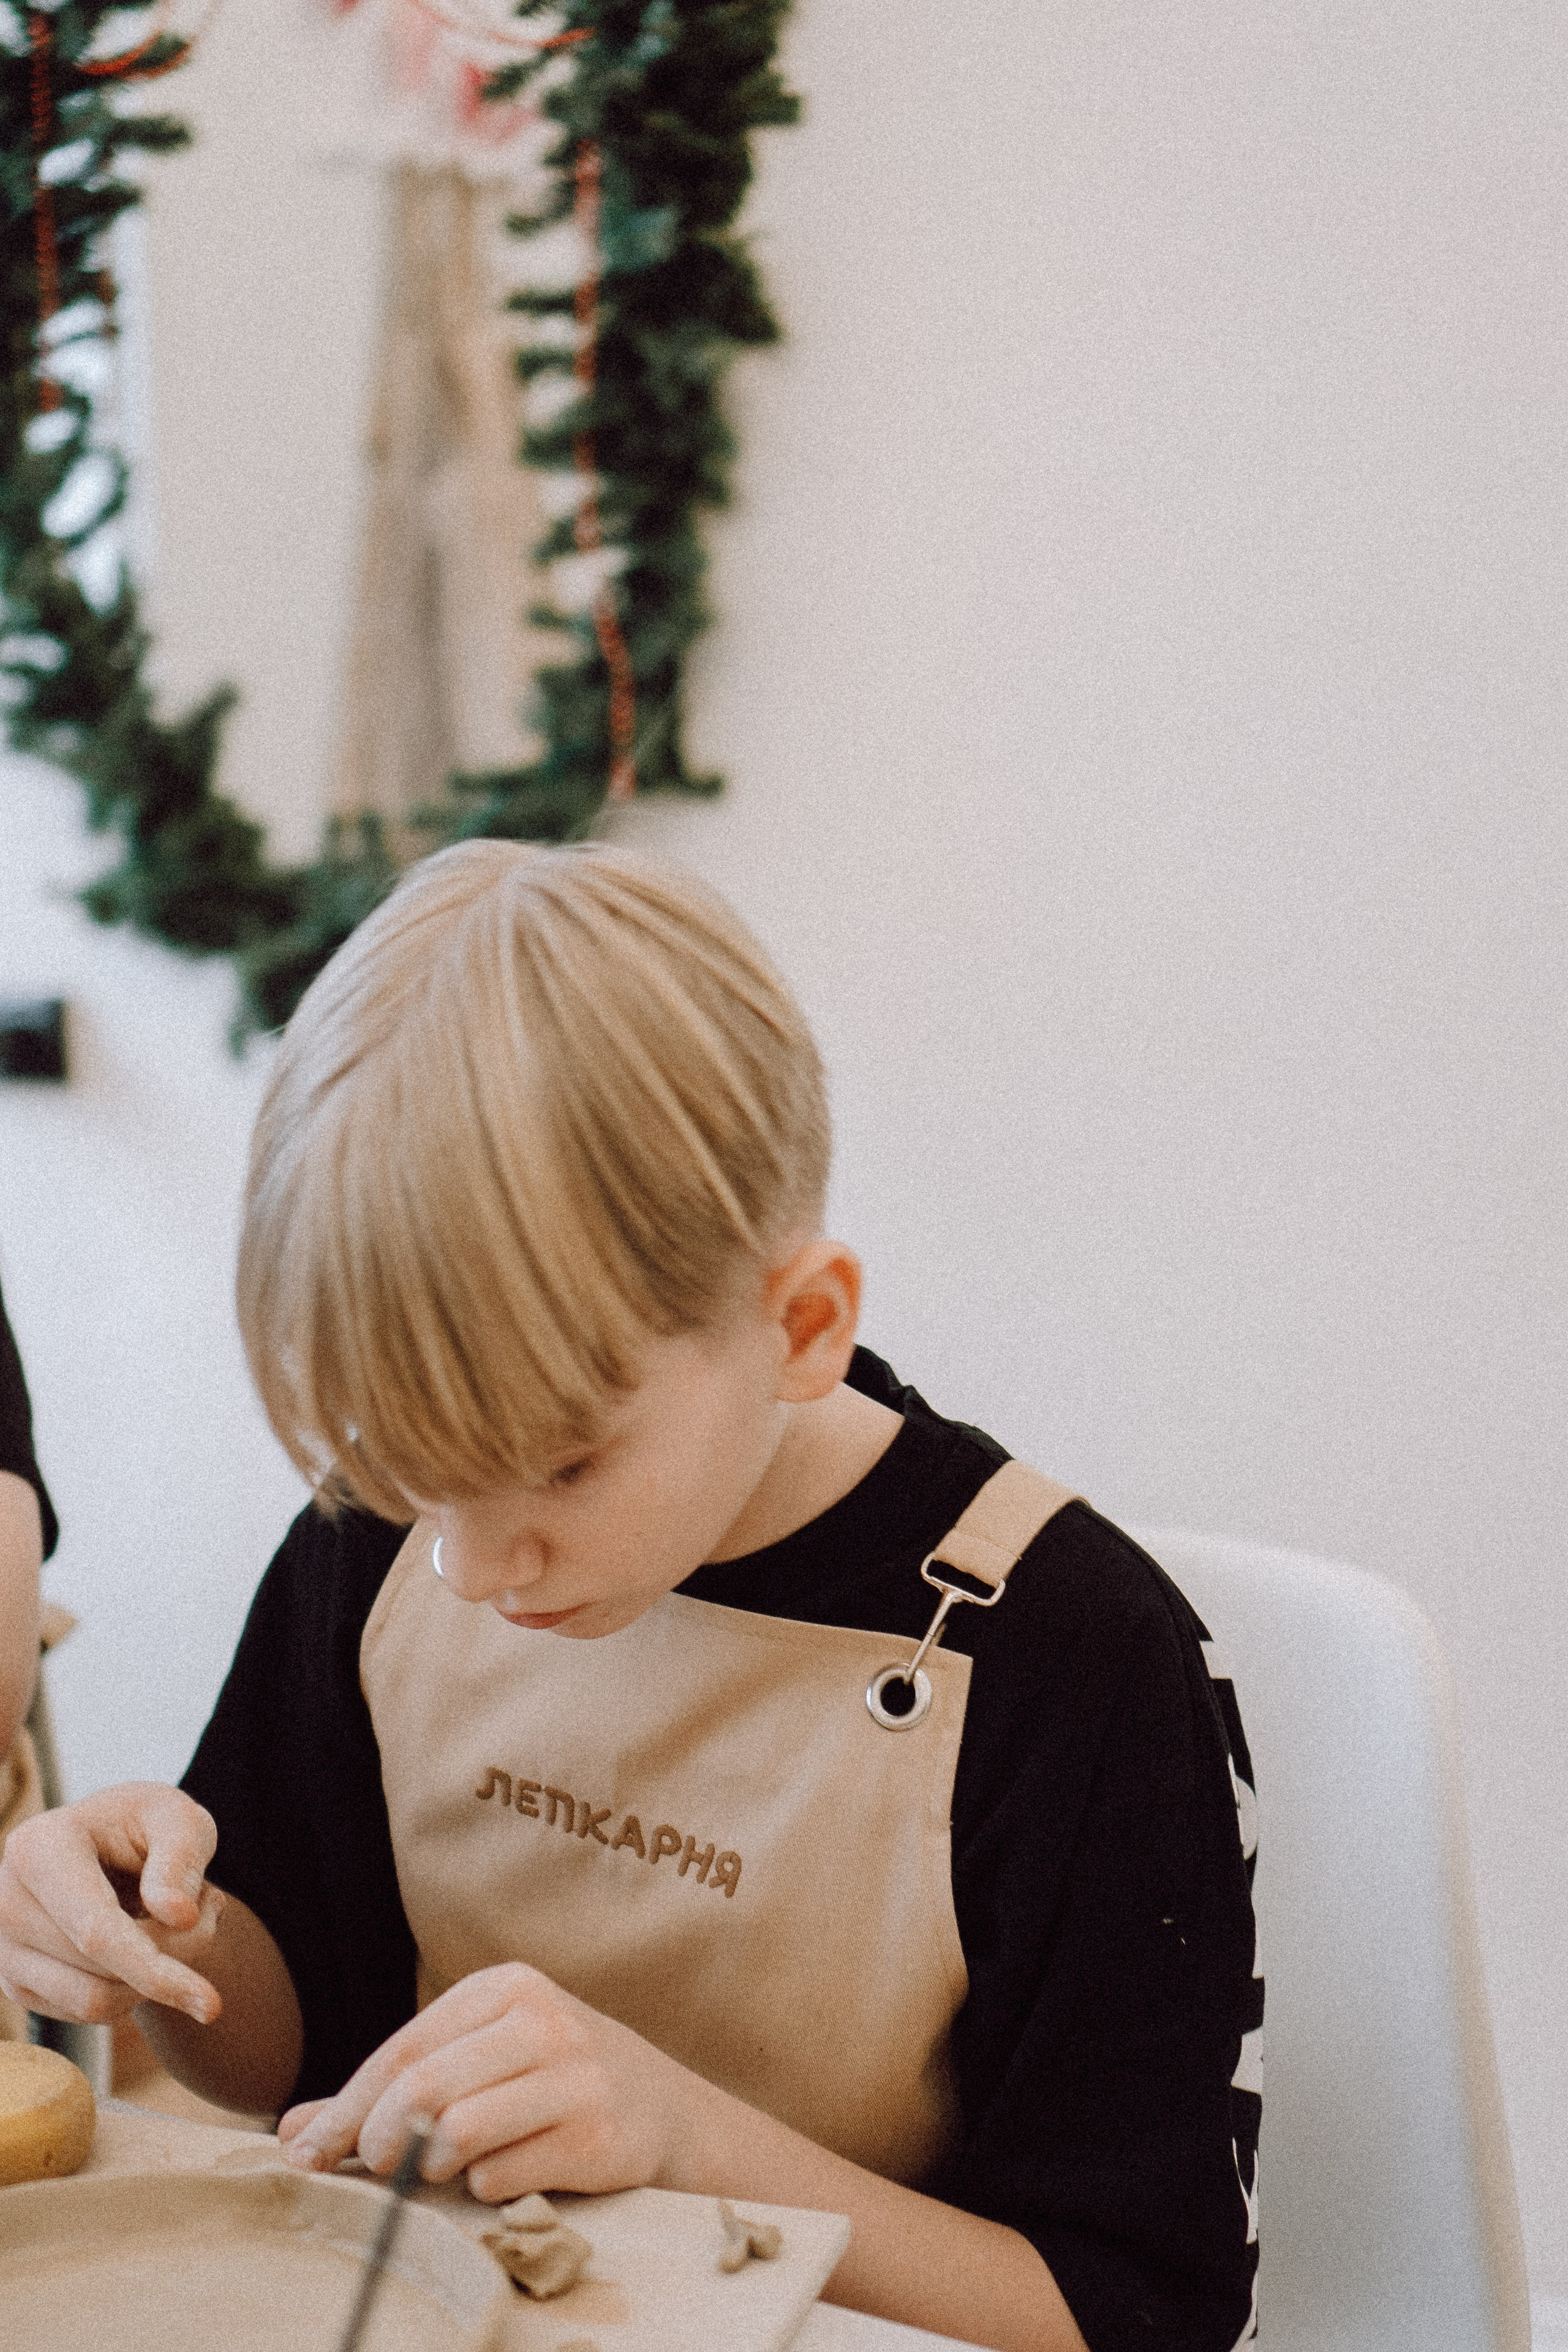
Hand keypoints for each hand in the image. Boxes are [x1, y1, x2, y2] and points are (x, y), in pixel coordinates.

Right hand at [0, 1782, 223, 2025]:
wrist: (111, 1846)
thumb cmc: (147, 1827)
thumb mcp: (178, 1818)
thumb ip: (181, 1858)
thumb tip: (177, 1916)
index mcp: (38, 1849)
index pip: (97, 1931)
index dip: (156, 1969)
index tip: (213, 2004)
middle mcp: (7, 1902)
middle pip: (103, 1969)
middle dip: (175, 1954)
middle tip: (210, 1910)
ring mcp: (6, 1949)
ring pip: (94, 2001)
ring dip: (154, 1975)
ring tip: (178, 1922)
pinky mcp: (19, 1984)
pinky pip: (87, 2012)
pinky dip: (132, 1988)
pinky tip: (144, 1943)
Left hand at [278, 1962, 702, 2202]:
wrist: (663, 2107)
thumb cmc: (548, 2081)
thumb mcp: (477, 2059)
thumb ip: (389, 2090)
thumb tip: (290, 2128)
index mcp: (504, 1987)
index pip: (403, 2048)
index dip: (346, 2107)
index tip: (304, 2153)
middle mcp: (541, 2020)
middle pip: (423, 2089)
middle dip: (381, 2141)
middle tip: (374, 2168)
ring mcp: (575, 2075)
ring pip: (458, 2134)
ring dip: (433, 2167)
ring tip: (443, 2168)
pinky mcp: (598, 2134)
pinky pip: (502, 2176)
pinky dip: (485, 2187)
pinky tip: (503, 2173)